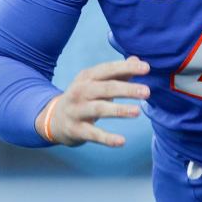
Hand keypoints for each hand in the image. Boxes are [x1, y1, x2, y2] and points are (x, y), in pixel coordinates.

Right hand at [36, 56, 150, 147]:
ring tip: (137, 112)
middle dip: (127, 89)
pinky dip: (107, 138)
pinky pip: (93, 134)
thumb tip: (137, 60)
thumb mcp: (96, 82)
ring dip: (119, 110)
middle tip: (147, 91)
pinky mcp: (76, 130)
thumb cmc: (84, 97)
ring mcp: (76, 110)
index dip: (127, 68)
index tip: (147, 68)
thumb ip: (118, 72)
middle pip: (106, 88)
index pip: (108, 69)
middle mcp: (80, 91)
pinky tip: (122, 141)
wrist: (54, 119)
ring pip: (99, 109)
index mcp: (87, 77)